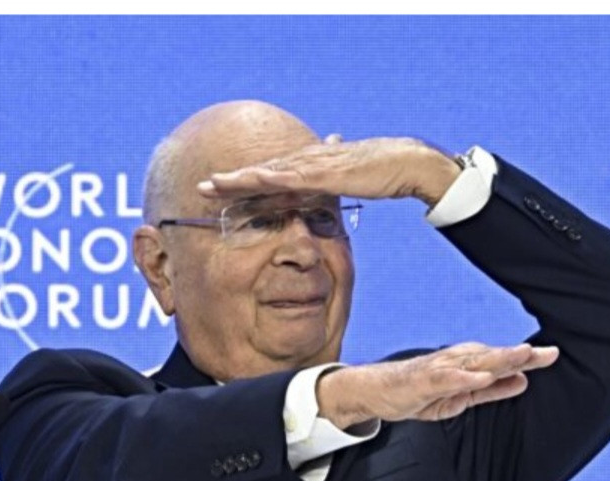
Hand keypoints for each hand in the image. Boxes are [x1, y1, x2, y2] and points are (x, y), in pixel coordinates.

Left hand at [196, 136, 461, 206]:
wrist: (407, 163)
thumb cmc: (382, 174)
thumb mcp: (350, 182)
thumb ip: (333, 186)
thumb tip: (322, 191)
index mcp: (312, 166)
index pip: (272, 174)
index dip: (245, 181)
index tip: (220, 189)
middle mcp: (308, 161)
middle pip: (262, 171)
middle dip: (232, 179)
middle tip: (202, 185)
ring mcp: (315, 165)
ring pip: (269, 171)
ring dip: (240, 178)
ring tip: (214, 184)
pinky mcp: (326, 172)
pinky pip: (292, 177)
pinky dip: (269, 178)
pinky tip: (251, 180)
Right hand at [316, 343, 559, 427]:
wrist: (380, 392)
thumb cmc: (421, 391)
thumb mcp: (462, 397)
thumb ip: (492, 390)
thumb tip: (523, 381)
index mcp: (469, 364)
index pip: (503, 360)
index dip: (529, 358)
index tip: (554, 354)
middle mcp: (457, 360)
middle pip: (495, 356)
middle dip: (522, 355)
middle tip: (550, 352)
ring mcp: (441, 369)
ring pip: (475, 362)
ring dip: (499, 358)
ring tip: (522, 355)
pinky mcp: (424, 380)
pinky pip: (447, 378)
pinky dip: (466, 377)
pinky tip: (483, 377)